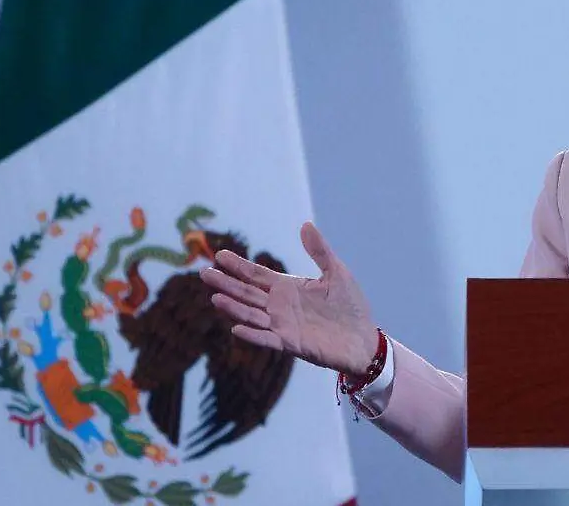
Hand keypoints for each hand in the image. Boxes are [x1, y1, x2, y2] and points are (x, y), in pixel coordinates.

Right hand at [200, 221, 378, 375]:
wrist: (364, 339)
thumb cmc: (350, 306)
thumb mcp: (337, 272)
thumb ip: (319, 251)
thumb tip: (305, 224)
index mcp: (288, 287)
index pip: (256, 275)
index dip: (238, 266)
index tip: (219, 255)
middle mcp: (280, 306)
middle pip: (247, 293)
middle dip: (226, 283)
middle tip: (203, 273)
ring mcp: (283, 325)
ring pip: (252, 314)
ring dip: (233, 308)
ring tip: (215, 297)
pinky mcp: (291, 344)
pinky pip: (267, 339)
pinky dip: (252, 334)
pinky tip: (236, 328)